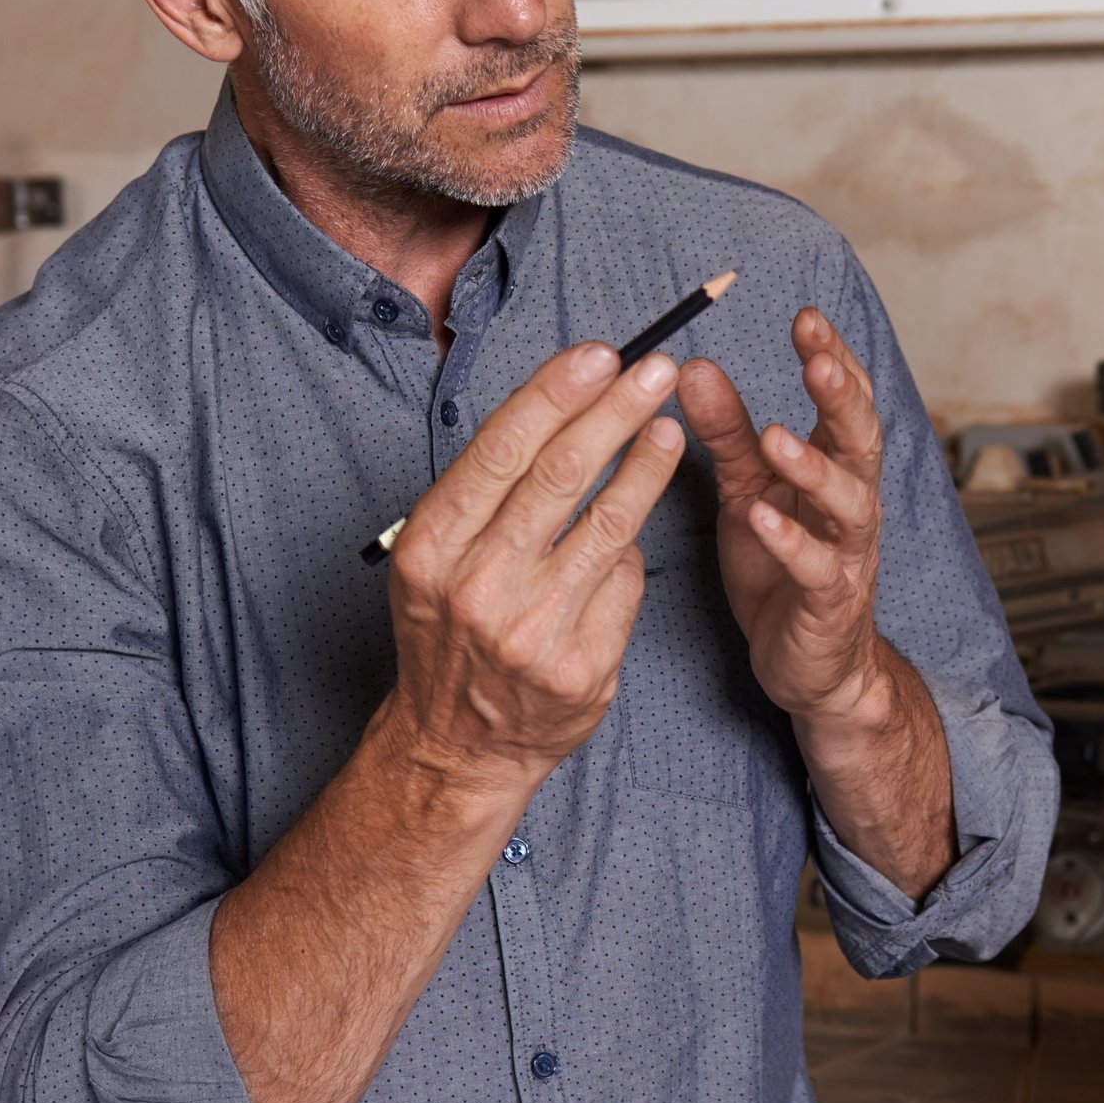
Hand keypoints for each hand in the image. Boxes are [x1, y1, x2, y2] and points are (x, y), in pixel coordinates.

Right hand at [382, 340, 684, 791]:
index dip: (558, 393)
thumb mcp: (437, 559)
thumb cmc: (451, 632)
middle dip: (616, 412)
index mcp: (431, 546)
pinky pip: (624, 584)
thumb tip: (566, 411)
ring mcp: (532, 631)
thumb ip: (486, 495)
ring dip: (648, 466)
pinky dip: (633, 549)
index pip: (503, 448)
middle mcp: (477, 585)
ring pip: (608, 524)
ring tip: (672, 428)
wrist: (456, 747)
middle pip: (561, 474)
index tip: (601, 355)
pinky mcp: (581, 667)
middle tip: (657, 370)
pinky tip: (643, 518)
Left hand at [679, 309, 888, 722]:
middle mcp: (851, 504)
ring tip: (778, 438)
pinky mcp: (829, 602)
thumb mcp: (747, 489)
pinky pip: (817, 568)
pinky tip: (763, 518)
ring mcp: (846, 554)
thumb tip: (689, 366)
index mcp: (832, 469)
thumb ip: (727, 431)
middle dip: (841, 397)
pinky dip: (792, 541)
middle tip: (816, 359)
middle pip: (861, 440)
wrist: (811, 666)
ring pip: (849, 503)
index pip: (843, 402)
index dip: (830, 359)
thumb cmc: (780, 570)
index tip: (806, 317)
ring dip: (815, 468)